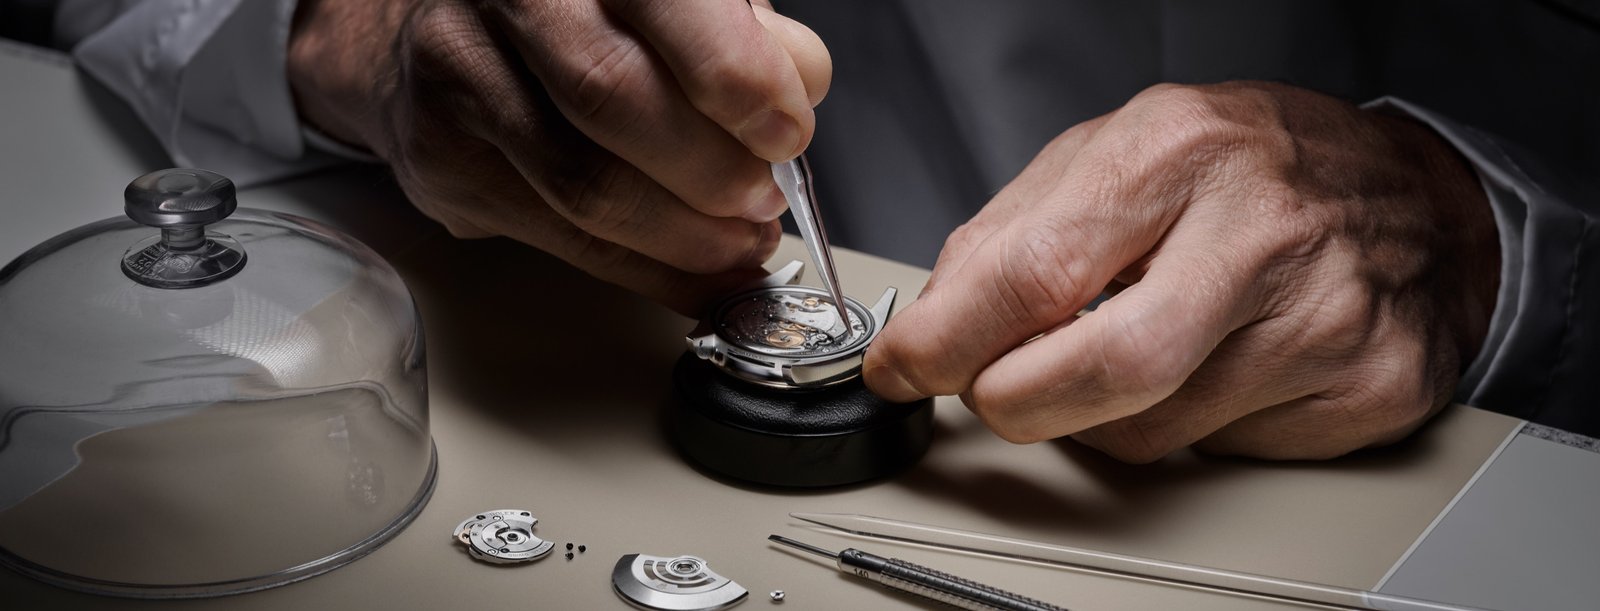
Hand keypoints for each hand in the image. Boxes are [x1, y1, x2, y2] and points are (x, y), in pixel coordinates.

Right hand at [287, 0, 830, 313]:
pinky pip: (560, 236)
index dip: (735, 74)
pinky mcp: (442, 159)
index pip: (663, 1)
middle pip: (614, 97)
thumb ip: (740, 34)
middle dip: (713, 170)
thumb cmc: (584, 15)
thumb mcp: (674, 1)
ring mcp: (461, 75)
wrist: (442, 37)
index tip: (785, 131)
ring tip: (739, 242)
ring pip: (585, 184)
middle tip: (763, 199)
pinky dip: (647, 268)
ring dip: (685, 235)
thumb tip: (800, 91)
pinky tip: (694, 271)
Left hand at [864, 82, 1499, 461]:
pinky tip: (1203, 371)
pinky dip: (1178, 428)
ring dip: (1092, 419)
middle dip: (1008, 402)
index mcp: (1175, 152)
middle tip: (987, 394)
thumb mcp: (1121, 150)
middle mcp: (1255, 232)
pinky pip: (1219, 452)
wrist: (1415, 197)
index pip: (1030, 269)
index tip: (903, 367)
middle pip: (1096, 368)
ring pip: (1148, 431)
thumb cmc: (1251, 171)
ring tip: (1118, 354)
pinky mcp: (1364, 387)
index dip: (944, 338)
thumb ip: (1015, 226)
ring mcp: (1320, 316)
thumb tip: (935, 315)